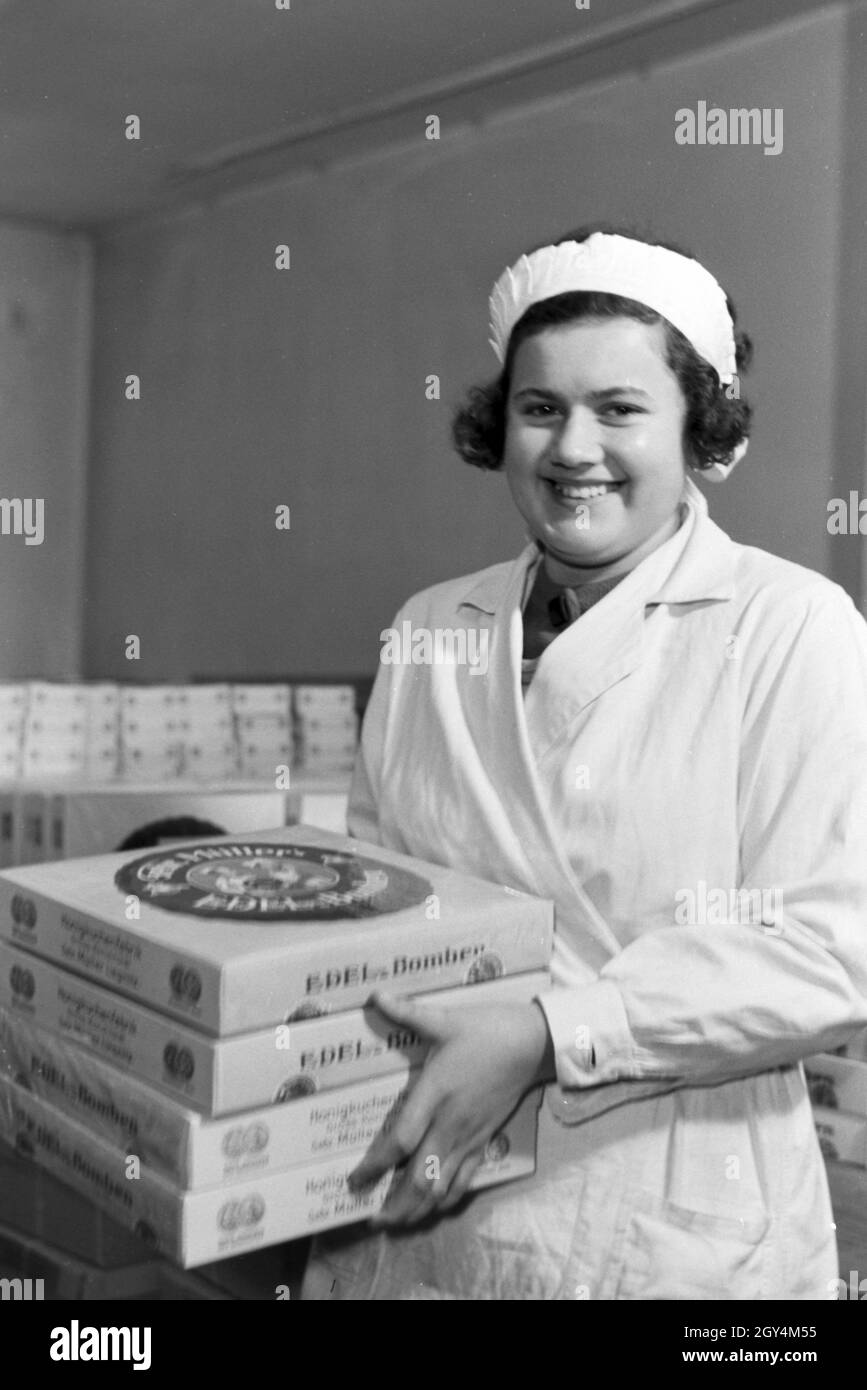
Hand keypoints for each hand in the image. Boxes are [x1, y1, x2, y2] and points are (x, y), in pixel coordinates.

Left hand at [347, 990, 553, 1227]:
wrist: (532, 1044)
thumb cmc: (486, 1030)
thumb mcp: (445, 1019)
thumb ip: (408, 1011)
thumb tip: (375, 995)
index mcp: (435, 1094)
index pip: (400, 1140)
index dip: (375, 1166)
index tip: (354, 1180)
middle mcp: (450, 1122)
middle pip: (420, 1177)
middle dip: (396, 1205)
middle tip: (372, 1220)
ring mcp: (470, 1135)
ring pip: (443, 1185)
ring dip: (419, 1208)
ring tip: (397, 1223)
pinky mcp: (485, 1139)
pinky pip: (466, 1178)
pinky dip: (449, 1197)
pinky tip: (436, 1207)